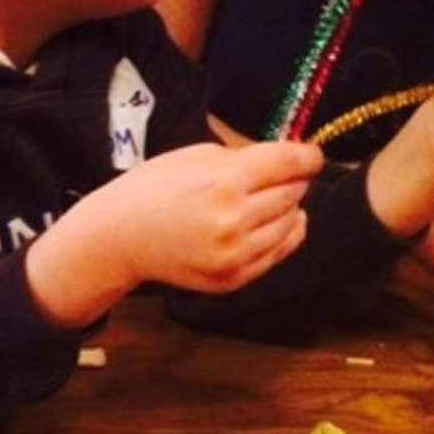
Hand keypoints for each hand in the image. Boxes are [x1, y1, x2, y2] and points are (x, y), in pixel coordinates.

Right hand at [110, 141, 323, 292]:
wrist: (122, 235)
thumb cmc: (155, 187)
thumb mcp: (197, 156)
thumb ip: (245, 158)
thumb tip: (288, 161)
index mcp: (224, 181)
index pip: (290, 164)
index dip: (308, 156)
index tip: (312, 155)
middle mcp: (234, 219)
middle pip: (293, 193)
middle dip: (294, 181)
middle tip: (286, 175)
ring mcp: (235, 253)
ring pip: (292, 224)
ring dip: (290, 208)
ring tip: (275, 199)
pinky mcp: (233, 277)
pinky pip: (278, 253)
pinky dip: (284, 235)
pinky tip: (274, 223)